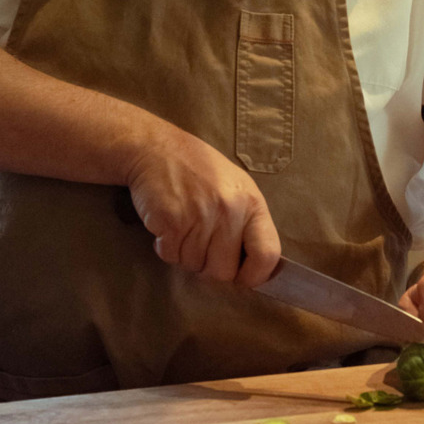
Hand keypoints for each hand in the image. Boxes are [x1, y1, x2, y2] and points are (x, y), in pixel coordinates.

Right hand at [125, 131, 281, 285]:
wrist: (156, 148)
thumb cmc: (198, 170)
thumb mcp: (236, 188)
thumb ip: (247, 224)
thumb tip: (253, 269)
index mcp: (252, 203)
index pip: (267, 255)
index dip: (253, 275)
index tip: (240, 275)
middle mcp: (229, 211)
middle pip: (224, 272)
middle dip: (209, 267)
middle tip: (199, 244)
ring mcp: (200, 216)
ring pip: (194, 266)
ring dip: (184, 254)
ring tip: (182, 226)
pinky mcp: (171, 221)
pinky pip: (170, 256)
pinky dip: (165, 247)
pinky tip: (168, 225)